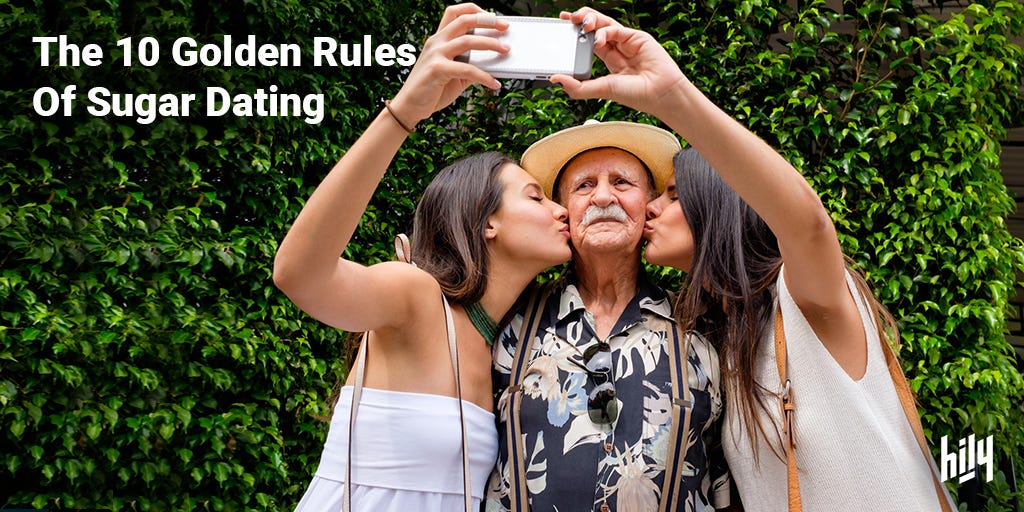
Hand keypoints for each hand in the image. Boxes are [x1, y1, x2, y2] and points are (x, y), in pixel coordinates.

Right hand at [389, 3, 508, 125]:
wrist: (409, 107)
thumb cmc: (431, 90)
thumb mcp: (454, 74)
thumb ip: (470, 65)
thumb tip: (494, 62)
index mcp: (439, 39)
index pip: (455, 13)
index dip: (476, 11)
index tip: (494, 19)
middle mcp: (436, 42)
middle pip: (464, 20)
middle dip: (488, 21)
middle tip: (505, 28)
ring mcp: (435, 54)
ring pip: (468, 40)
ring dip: (491, 44)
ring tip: (505, 51)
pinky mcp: (437, 69)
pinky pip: (467, 69)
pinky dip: (484, 76)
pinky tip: (494, 83)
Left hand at [552, 8, 686, 116]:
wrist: (661, 95)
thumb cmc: (637, 95)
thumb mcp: (601, 90)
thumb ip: (578, 87)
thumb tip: (556, 80)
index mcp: (609, 60)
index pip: (588, 42)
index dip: (574, 35)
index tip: (560, 30)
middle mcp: (617, 48)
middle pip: (594, 28)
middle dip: (579, 21)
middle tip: (566, 19)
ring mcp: (627, 42)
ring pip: (604, 23)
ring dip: (589, 19)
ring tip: (578, 22)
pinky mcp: (637, 37)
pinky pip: (617, 29)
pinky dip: (604, 31)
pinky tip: (598, 39)